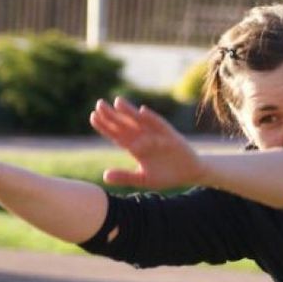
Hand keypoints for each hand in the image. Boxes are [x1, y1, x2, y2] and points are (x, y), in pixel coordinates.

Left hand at [89, 97, 204, 189]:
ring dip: (129, 112)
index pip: (117, 134)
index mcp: (136, 148)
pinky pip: (160, 125)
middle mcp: (144, 138)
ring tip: (118, 102)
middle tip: (99, 104)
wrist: (190, 174)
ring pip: (140, 121)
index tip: (93, 116)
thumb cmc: (166, 176)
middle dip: (112, 115)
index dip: (105, 126)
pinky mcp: (170, 136)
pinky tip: (142, 112)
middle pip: (125, 124)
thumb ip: (125, 177)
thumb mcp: (143, 179)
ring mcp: (157, 135)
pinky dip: (152, 118)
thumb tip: (104, 176)